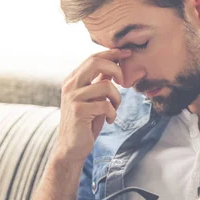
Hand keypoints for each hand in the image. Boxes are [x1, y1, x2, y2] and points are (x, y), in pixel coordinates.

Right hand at [54, 48, 131, 162]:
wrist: (72, 147)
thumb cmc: (85, 123)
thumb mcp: (94, 99)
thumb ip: (99, 83)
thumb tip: (113, 67)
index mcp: (74, 79)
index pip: (93, 58)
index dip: (112, 53)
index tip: (128, 53)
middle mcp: (71, 85)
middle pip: (96, 63)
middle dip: (116, 69)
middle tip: (124, 82)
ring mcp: (73, 97)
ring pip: (105, 86)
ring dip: (117, 99)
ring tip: (114, 109)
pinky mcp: (78, 110)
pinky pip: (105, 105)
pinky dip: (113, 113)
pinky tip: (110, 120)